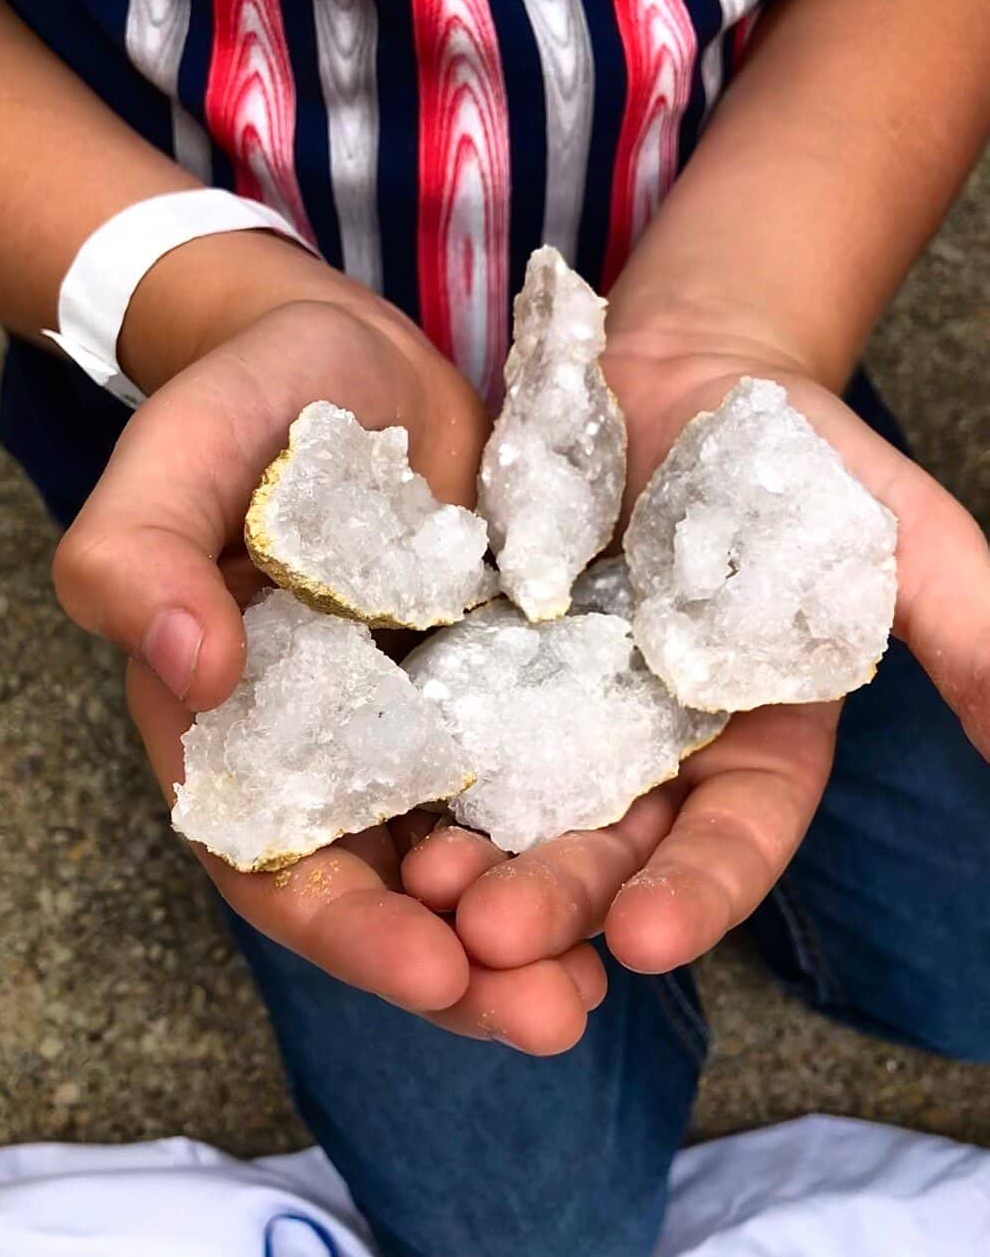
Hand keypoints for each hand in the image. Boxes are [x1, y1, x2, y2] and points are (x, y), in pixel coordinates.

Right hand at [53, 235, 603, 1052]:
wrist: (347, 353)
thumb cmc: (247, 399)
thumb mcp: (179, 452)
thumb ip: (140, 552)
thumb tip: (187, 668)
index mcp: (236, 731)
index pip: (277, 862)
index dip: (347, 928)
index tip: (434, 968)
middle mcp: (328, 751)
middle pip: (386, 889)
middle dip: (462, 964)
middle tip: (548, 1013)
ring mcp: (416, 725)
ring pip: (469, 853)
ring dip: (531, 920)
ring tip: (599, 975)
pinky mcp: (491, 685)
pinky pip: (534, 774)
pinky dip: (574, 829)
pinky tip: (637, 868)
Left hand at [403, 334, 989, 984]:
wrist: (680, 373)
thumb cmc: (799, 453)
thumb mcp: (896, 536)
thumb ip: (967, 635)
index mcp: (752, 749)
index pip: (730, 843)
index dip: (695, 894)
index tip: (644, 939)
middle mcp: (653, 753)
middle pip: (610, 845)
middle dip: (558, 896)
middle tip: (494, 937)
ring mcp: (564, 714)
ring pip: (521, 807)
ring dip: (475, 857)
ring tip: (424, 888)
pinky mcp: (490, 665)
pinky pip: (455, 726)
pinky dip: (423, 769)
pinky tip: (382, 798)